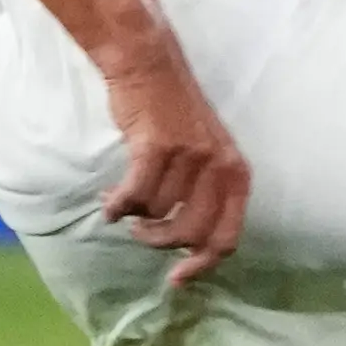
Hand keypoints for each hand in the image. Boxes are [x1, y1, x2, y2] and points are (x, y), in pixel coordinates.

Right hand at [100, 32, 251, 286]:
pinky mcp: (157, 148)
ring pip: (157, 214)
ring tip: (122, 199)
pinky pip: (134, 197)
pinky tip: (109, 202)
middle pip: (189, 234)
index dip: (202, 265)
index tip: (176, 278)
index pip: (227, 237)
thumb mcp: (206, 156)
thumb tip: (187, 246)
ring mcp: (190, 157)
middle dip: (159, 241)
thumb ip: (204, 195)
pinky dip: (118, 205)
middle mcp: (219, 168)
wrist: (149, 66)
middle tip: (141, 233)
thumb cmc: (175, 114)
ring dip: (134, 214)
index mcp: (236, 174)